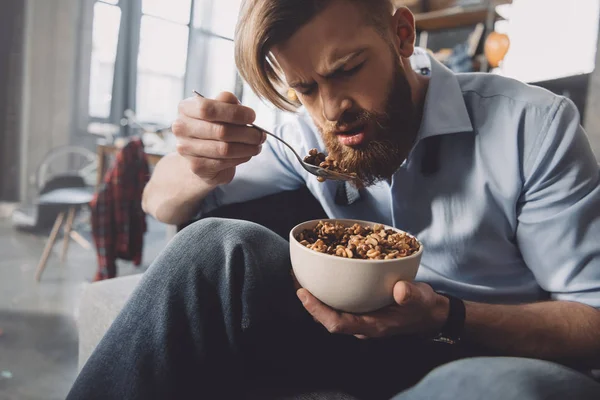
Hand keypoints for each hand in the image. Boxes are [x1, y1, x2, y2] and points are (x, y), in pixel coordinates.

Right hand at [172, 91, 265, 185]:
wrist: (201, 155)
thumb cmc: (214, 126)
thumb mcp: (219, 109)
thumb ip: (227, 102)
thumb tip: (239, 106)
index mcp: (186, 108)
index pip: (208, 109)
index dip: (234, 113)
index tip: (253, 116)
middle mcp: (181, 128)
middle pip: (220, 131)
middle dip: (247, 133)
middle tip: (261, 135)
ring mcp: (186, 149)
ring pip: (225, 149)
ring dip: (247, 148)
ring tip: (258, 145)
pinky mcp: (196, 166)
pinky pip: (224, 162)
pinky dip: (241, 157)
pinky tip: (247, 153)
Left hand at [297, 281, 449, 338]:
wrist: (428, 313)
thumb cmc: (423, 306)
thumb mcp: (421, 299)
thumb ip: (411, 295)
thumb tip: (400, 291)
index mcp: (372, 326)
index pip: (337, 323)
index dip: (317, 310)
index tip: (303, 294)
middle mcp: (360, 324)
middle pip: (326, 318)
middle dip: (308, 302)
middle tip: (294, 279)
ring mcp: (359, 317)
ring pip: (328, 311)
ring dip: (313, 297)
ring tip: (300, 276)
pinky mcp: (359, 308)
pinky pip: (336, 303)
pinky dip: (325, 291)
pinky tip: (319, 276)